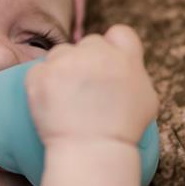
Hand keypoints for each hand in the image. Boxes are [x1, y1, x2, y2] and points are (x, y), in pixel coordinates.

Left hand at [24, 24, 157, 147]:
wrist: (92, 151)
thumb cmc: (122, 132)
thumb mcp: (146, 99)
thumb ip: (134, 73)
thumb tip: (123, 66)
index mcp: (125, 57)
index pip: (120, 33)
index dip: (112, 47)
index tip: (106, 66)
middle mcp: (96, 52)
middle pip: (88, 44)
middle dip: (85, 62)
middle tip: (83, 91)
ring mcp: (66, 62)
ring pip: (60, 54)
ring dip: (61, 70)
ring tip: (65, 100)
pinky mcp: (41, 75)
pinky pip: (38, 71)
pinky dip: (41, 85)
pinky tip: (51, 105)